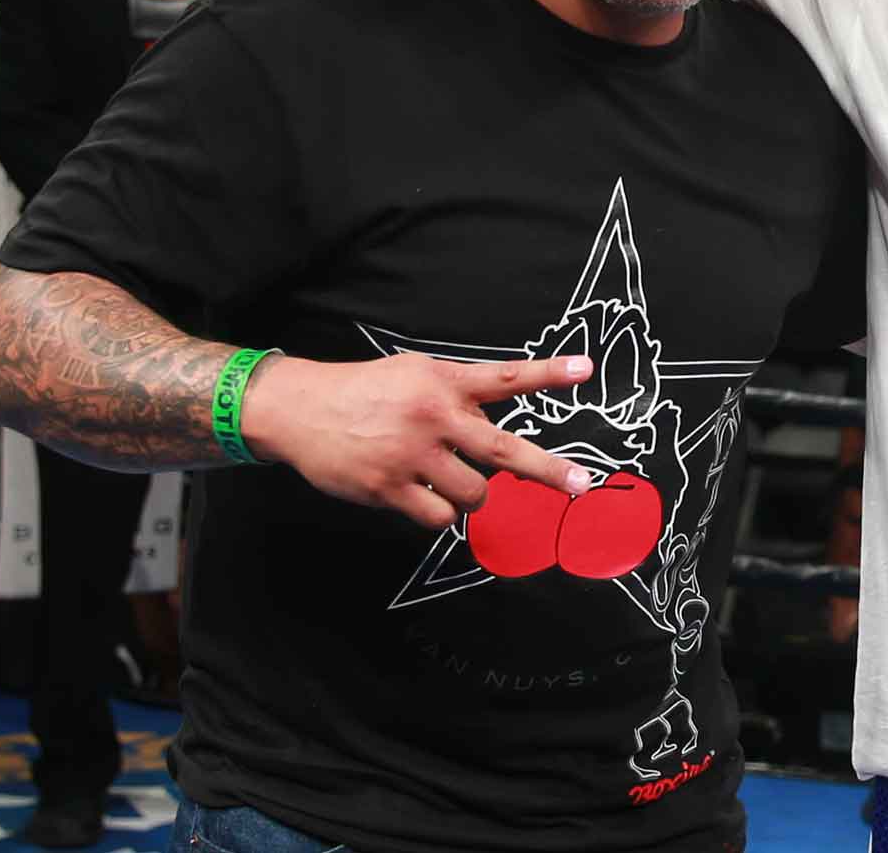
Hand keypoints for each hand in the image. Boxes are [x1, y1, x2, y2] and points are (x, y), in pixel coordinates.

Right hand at [243, 349, 599, 530]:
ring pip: (474, 494)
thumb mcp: (416, 373)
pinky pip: (438, 517)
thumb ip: (459, 393)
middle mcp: (434, 417)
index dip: (548, 373)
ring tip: (447, 478)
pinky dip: (438, 513)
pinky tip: (419, 493)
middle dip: (548, 471)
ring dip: (471, 495)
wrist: (301, 410)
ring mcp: (412, 455)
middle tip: (580, 484)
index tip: (586, 369)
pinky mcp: (389, 488)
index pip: (505, 377)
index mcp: (445, 383)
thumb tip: (495, 424)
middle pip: (504, 450)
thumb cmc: (367, 391)